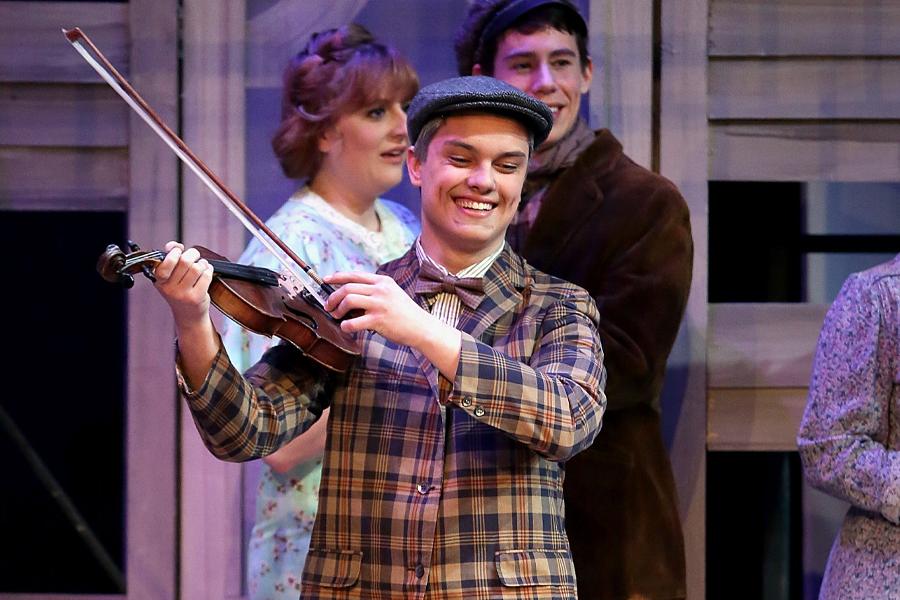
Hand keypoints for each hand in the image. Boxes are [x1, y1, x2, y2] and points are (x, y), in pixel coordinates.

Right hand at [153, 241, 213, 330]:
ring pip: (197, 267)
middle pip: (184, 261)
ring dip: (202, 263)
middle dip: (192, 254)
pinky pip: (206, 275)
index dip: (174, 252)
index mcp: (159, 281)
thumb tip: (172, 245)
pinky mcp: (196, 297)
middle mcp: (169, 289)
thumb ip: (170, 258)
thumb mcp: (169, 277)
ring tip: (201, 266)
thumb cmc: (180, 291)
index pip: (165, 263)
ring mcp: (183, 294)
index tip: (179, 250)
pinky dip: (209, 270)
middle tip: (195, 255)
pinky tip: (207, 272)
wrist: (188, 315)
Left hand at [323, 271, 461, 377]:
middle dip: (333, 297)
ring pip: (348, 300)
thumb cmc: (405, 313)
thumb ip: (374, 290)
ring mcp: (380, 304)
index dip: (337, 277)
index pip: (354, 275)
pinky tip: (346, 328)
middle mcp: (381, 290)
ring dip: (338, 309)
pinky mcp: (379, 320)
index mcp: (383, 281)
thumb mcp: (392, 294)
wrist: (422, 327)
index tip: (326, 280)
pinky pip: (354, 322)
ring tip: (337, 316)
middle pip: (347, 287)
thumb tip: (350, 294)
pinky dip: (345, 326)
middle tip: (328, 306)